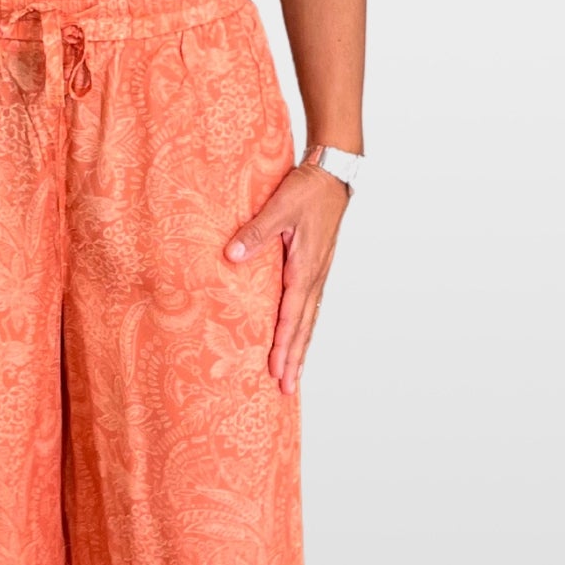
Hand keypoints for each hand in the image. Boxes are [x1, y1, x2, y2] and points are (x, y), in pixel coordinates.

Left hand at [224, 161, 351, 394]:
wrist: (333, 174)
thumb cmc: (308, 189)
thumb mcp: (279, 207)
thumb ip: (255, 232)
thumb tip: (232, 256)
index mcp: (305, 268)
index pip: (291, 315)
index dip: (282, 344)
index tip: (275, 369)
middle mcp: (314, 277)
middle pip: (303, 328)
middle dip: (294, 359)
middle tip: (287, 389)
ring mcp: (318, 274)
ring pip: (308, 320)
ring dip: (300, 349)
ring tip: (294, 375)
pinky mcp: (316, 268)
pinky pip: (309, 307)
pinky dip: (303, 328)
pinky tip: (298, 338)